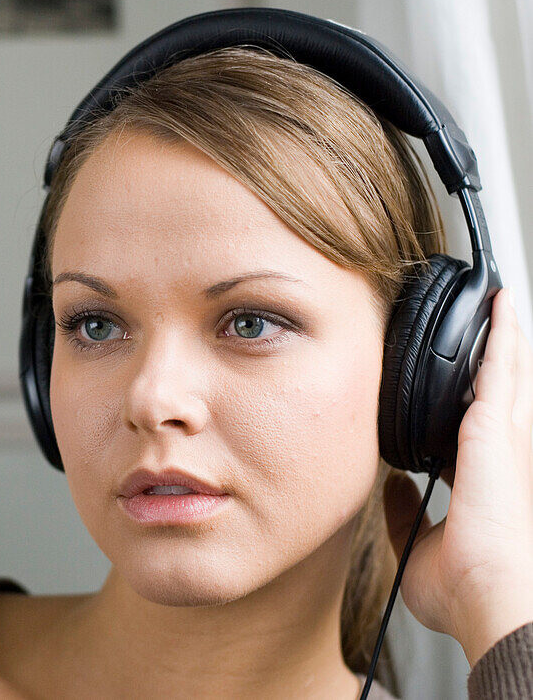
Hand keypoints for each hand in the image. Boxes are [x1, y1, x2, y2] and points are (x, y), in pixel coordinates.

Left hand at [384, 288, 532, 665]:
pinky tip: (499, 305)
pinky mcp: (498, 427)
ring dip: (502, 337)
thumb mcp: (418, 544)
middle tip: (492, 322)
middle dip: (496, 357)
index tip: (456, 382)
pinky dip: (502, 333)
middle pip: (499, 391)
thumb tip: (394, 489)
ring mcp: (506, 440)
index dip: (470, 401)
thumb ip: (406, 512)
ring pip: (505, 371)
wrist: (489, 596)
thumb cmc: (468, 587)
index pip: (477, 426)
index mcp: (483, 480)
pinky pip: (500, 366)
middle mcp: (501, 455)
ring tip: (498, 304)